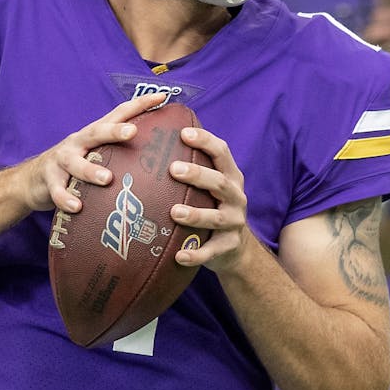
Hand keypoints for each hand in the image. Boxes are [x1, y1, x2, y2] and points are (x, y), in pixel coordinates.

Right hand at [27, 93, 167, 211]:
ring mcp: (62, 159)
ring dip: (91, 170)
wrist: (34, 179)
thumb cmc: (77, 167)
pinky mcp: (49, 179)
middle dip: (114, 130)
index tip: (163, 96)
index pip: (119, 114)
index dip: (140, 104)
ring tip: (107, 179)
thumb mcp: (97, 154)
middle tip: (133, 132)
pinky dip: (66, 198)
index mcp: (95, 135)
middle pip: (96, 132)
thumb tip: (164, 159)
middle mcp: (79, 142)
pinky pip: (57, 189)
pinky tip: (78, 206)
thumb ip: (122, 153)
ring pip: (75, 162)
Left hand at [168, 124, 250, 271]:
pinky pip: (212, 252)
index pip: (222, 153)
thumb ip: (194, 167)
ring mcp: (234, 223)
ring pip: (216, 218)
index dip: (205, 141)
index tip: (183, 133)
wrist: (236, 248)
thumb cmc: (213, 207)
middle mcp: (236, 197)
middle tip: (173, 169)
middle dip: (198, 175)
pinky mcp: (229, 247)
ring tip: (174, 212)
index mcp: (231, 177)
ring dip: (196, 214)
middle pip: (220, 182)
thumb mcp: (210, 187)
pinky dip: (196, 254)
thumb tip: (153, 140)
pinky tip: (179, 256)